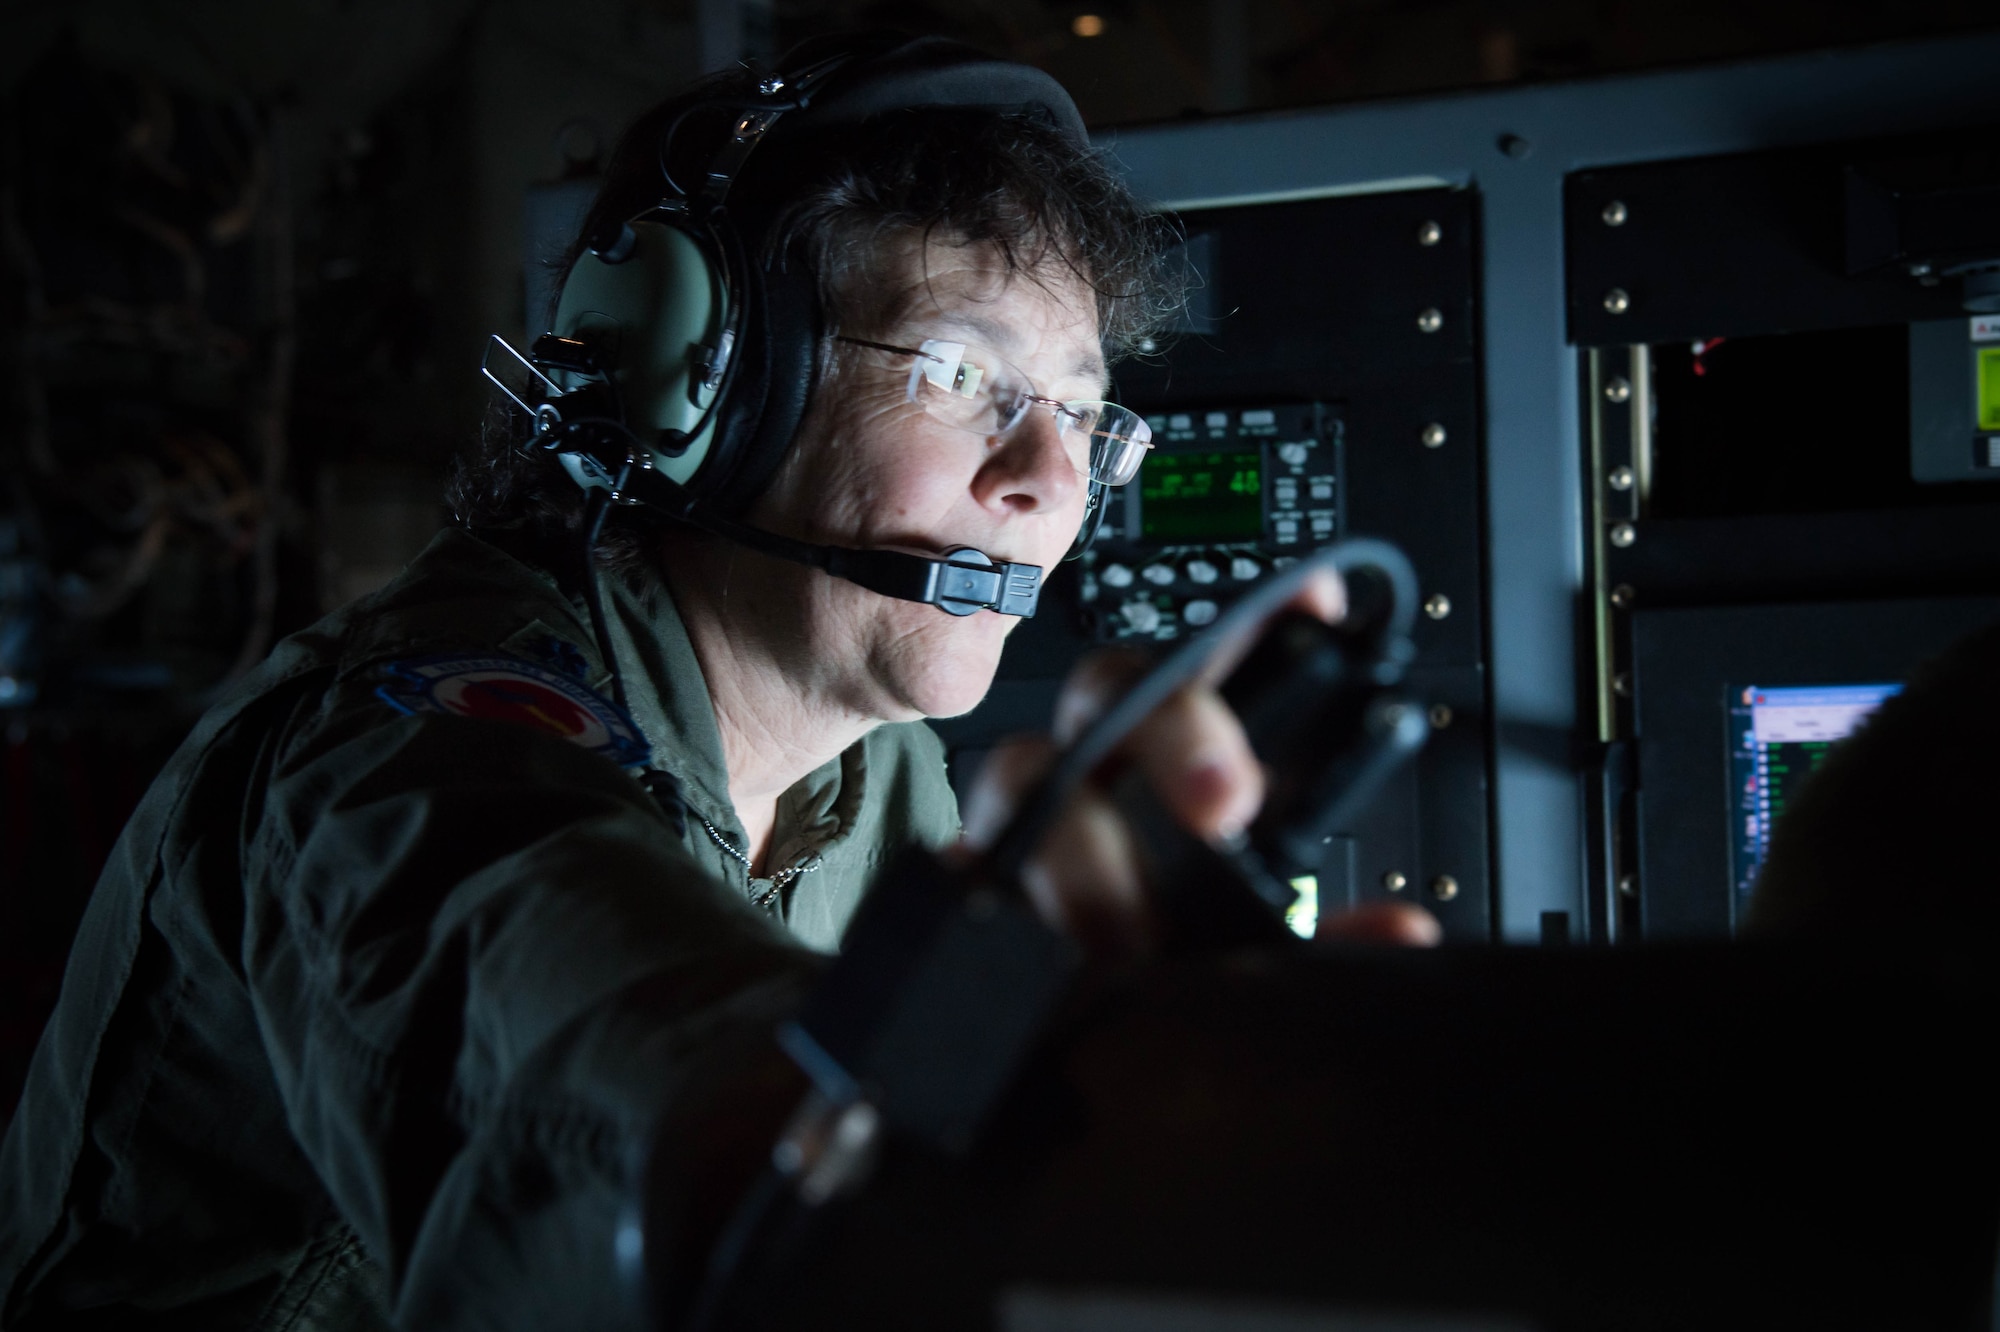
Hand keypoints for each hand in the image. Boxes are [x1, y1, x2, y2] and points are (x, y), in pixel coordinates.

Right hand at [957, 569, 1439, 956]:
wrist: (1060, 1025)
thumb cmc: (1163, 946)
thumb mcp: (1257, 940)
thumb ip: (1323, 933)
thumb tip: (1403, 937)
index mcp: (1183, 750)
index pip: (1220, 655)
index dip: (1263, 617)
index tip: (1319, 606)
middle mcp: (1101, 757)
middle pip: (1119, 687)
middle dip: (1177, 732)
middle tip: (1227, 808)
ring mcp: (1023, 809)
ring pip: (1021, 768)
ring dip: (1076, 845)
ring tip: (1124, 929)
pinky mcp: (967, 871)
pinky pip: (958, 857)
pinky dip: (977, 883)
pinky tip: (1007, 921)